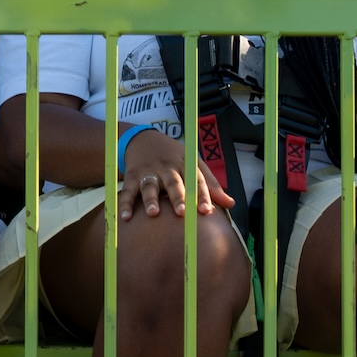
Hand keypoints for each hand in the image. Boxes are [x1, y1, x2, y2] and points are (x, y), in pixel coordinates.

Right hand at [118, 128, 232, 218]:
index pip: (196, 180)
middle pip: (174, 183)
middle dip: (177, 197)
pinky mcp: (133, 176)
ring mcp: (149, 171)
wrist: (142, 138)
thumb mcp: (193, 164)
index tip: (207, 212)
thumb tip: (231, 204)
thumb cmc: (173, 156)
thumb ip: (211, 185)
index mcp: (185, 164)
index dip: (202, 196)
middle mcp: (167, 167)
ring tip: (153, 213)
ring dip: (151, 199)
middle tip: (181, 212)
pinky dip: (125, 204)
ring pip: (150, 186)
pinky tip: (125, 217)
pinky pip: (128, 191)